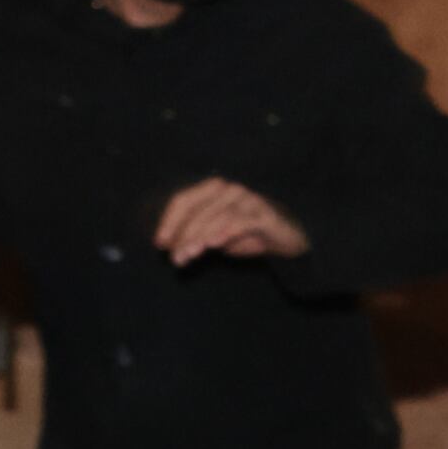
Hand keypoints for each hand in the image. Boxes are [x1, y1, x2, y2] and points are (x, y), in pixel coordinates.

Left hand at [155, 177, 309, 263]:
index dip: (169, 222)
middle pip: (197, 210)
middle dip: (183, 235)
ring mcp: (248, 199)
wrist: (287, 239)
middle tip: (175, 258)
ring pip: (216, 217)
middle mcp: (229, 189)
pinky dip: (225, 232)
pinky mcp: (265, 214)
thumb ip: (197, 237)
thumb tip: (171, 249)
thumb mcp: (216, 235)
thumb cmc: (247, 234)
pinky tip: (214, 245)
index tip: (160, 244)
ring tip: (190, 256)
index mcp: (213, 189)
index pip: (183, 201)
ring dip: (200, 238)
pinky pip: (240, 222)